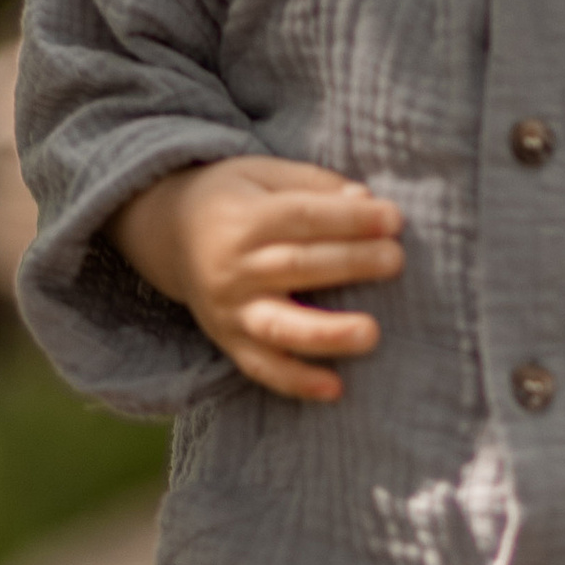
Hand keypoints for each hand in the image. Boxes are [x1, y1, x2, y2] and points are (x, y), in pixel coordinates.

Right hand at [111, 155, 403, 403]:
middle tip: (395, 261)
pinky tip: (335, 389)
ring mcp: (231, 310)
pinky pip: (263, 368)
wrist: (168, 234)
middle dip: (351, 264)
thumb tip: (366, 201)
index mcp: (244, 219)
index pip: (303, 217)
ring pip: (280, 326)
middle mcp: (234, 267)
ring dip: (327, 333)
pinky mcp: (229, 342)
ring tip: (371, 333)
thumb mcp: (265, 175)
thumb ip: (315, 186)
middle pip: (297, 266)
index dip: (350, 219)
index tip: (394, 219)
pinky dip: (297, 382)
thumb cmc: (235, 200)